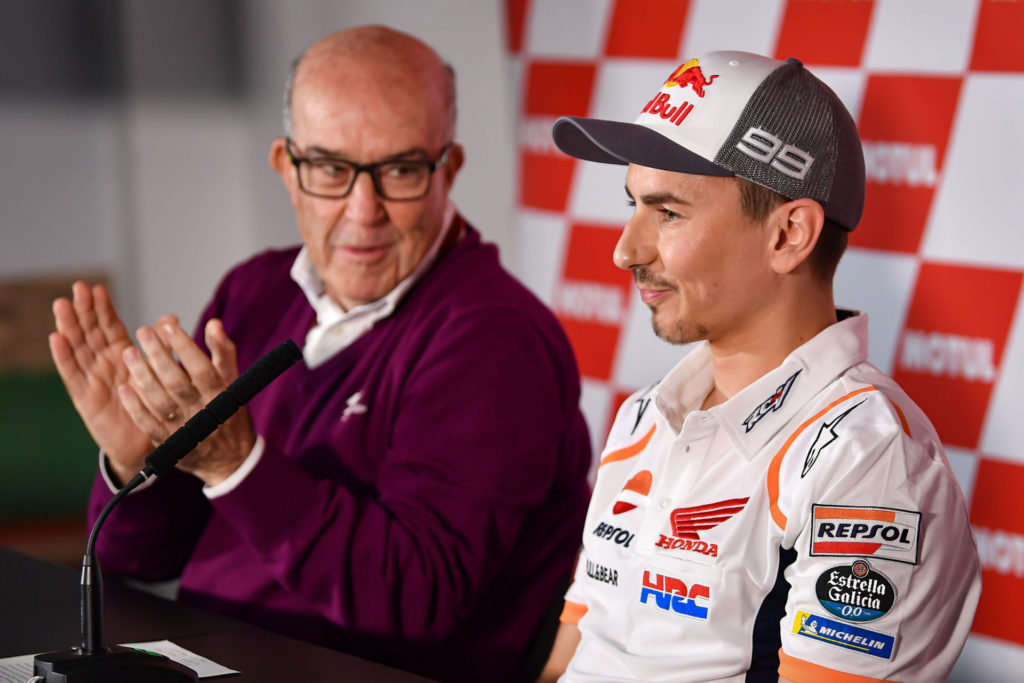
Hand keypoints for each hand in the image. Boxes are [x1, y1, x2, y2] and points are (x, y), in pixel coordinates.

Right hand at [49, 282, 151, 483]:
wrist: (148, 442)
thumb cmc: (155, 405)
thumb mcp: (161, 372)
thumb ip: (164, 346)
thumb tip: (170, 318)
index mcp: (122, 356)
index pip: (110, 327)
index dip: (103, 308)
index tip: (97, 288)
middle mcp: (104, 364)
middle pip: (90, 332)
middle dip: (84, 310)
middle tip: (78, 288)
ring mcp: (92, 379)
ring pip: (78, 348)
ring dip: (69, 326)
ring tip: (62, 305)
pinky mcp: (84, 397)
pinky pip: (72, 374)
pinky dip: (64, 356)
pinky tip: (57, 339)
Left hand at [117, 317, 255, 486]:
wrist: (229, 459)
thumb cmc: (229, 411)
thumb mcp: (234, 381)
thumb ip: (223, 352)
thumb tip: (214, 323)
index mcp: (220, 394)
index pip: (201, 367)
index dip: (184, 346)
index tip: (167, 326)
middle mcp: (202, 412)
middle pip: (176, 381)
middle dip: (158, 355)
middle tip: (142, 331)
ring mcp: (185, 429)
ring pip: (159, 401)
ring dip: (142, 376)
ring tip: (128, 353)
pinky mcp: (170, 444)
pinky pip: (149, 425)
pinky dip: (136, 408)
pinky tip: (124, 388)